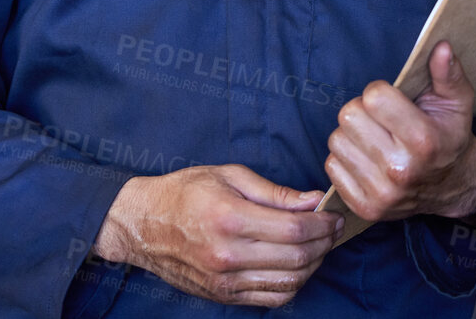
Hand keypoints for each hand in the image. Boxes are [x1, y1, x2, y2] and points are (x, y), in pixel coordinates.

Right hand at [91, 164, 342, 307]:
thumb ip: (274, 192)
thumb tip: (313, 201)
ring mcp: (225, 280)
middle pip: (296, 257)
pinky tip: (297, 266)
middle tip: (333, 229)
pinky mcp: (223, 295)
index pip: (294, 229)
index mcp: (230, 218)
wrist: (142, 224)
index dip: (322, 224)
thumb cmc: (184, 192)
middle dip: (325, 243)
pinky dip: (293, 285)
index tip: (333, 215)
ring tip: (318, 246)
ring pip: (289, 282)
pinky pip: (272, 299)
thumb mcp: (228, 176)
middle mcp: (228, 254)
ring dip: (314, 265)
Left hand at [324, 41, 475, 221]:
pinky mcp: (365, 207)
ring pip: (336, 140)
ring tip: (374, 138)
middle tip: (380, 119)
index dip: (380, 91)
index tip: (392, 100)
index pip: (373, 96)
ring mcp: (381, 193)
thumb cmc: (449, 136)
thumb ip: (449, 73)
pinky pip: (331, 166)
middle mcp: (400, 170)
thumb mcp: (457, 103)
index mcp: (424, 141)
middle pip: (348, 115)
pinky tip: (367, 159)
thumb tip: (440, 46)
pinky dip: (345, 159)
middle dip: (362, 111)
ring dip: (351, 134)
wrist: (451, 187)